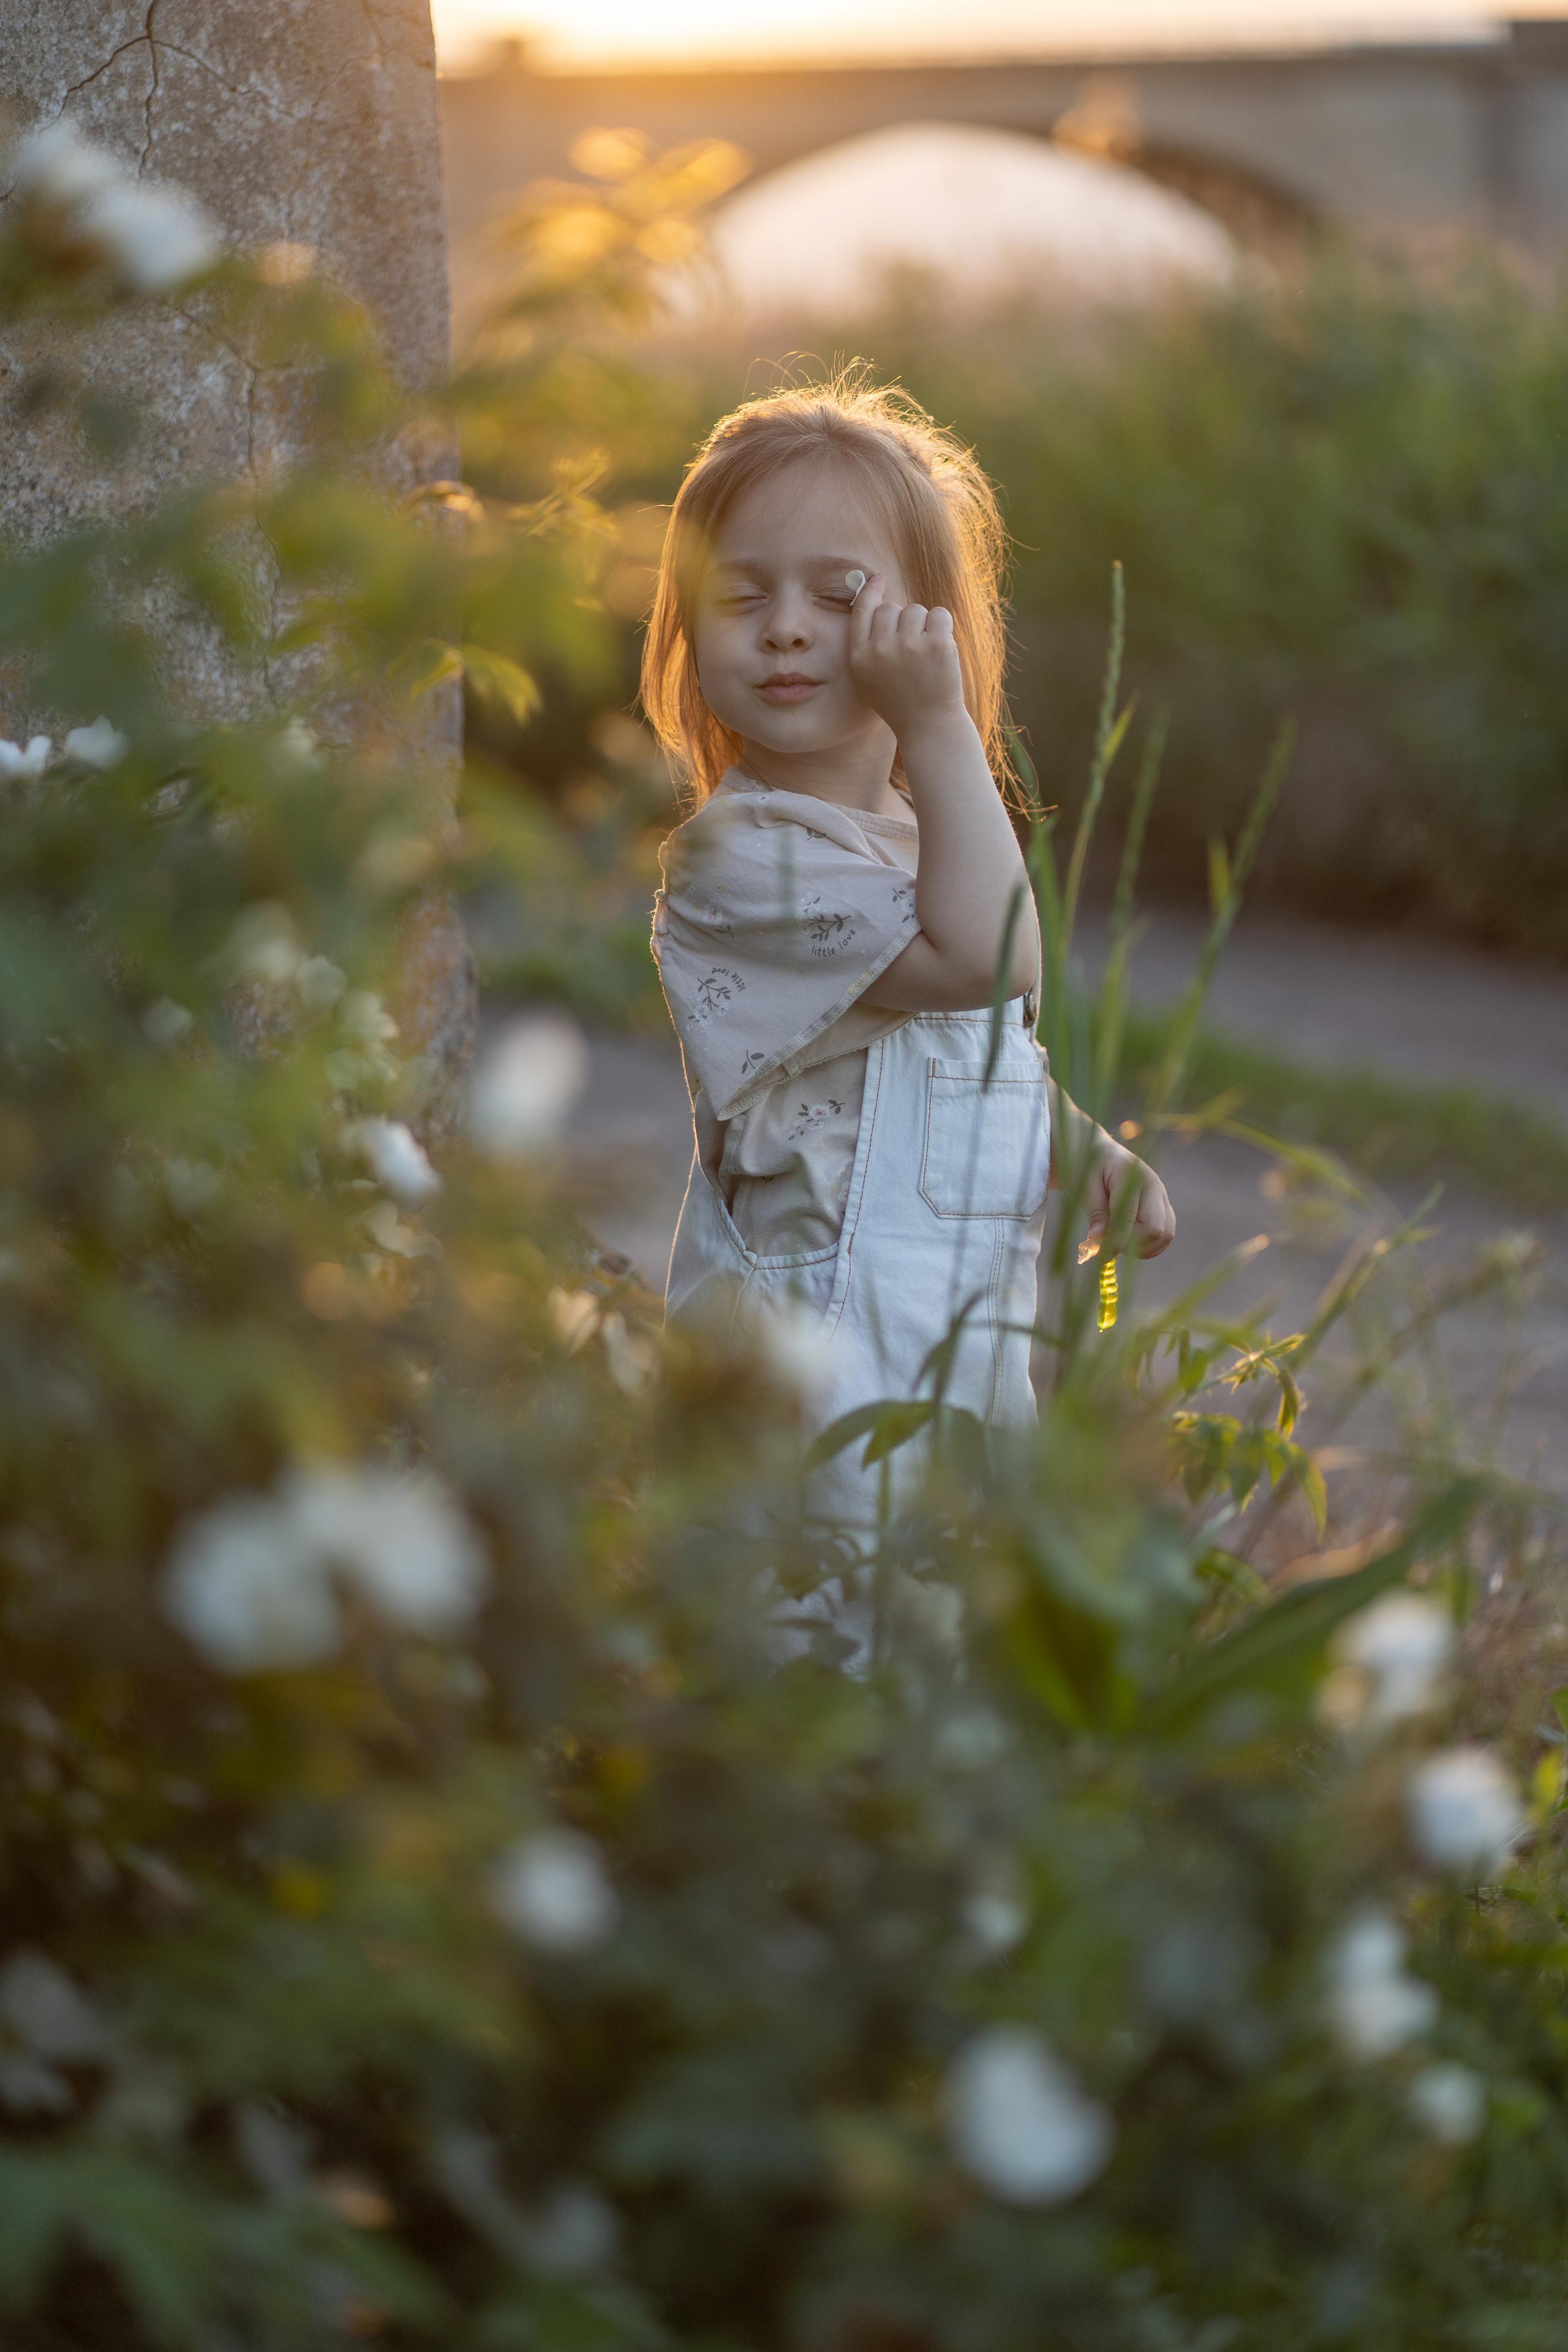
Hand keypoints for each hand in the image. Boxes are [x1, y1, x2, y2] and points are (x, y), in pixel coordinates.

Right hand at [848, 572, 965, 742]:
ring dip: (924, 625)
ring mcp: (909, 646)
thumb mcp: (871, 677)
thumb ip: (868, 643)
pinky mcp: (937, 645)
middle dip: (903, 621)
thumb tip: (877, 597)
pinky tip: (941, 649)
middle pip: (890, 608)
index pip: (862, 611)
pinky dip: (943, 627)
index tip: (878, 578)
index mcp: (860, 657)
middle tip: (912, 649)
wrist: (929, 727)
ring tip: (926, 654)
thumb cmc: (900, 700)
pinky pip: (939, 614)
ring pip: (916, 610)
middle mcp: (880, 650)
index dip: (870, 591)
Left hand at [1083, 1136, 1175, 1260]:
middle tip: (1111, 1245)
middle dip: (1133, 1244)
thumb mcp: (1085, 1186)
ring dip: (1144, 1248)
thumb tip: (1098, 1241)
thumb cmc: (1089, 1167)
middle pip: (1156, 1229)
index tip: (1101, 1256)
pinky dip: (1152, 1244)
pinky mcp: (1164, 1206)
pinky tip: (1131, 1241)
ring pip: (1166, 1235)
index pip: (1129, 1218)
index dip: (1115, 1241)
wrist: (1101, 1153)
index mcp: (1133, 1176)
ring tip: (1121, 1242)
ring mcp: (1162, 1196)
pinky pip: (1166, 1233)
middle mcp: (1154, 1185)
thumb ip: (1095, 1213)